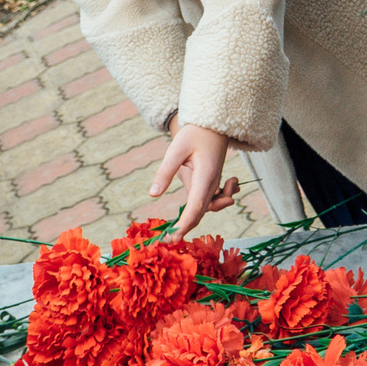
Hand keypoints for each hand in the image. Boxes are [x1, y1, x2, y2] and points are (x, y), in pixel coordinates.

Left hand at [150, 120, 238, 238]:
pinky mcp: (210, 183)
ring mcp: (213, 184)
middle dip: (185, 228)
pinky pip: (207, 203)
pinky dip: (199, 210)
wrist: (213, 125)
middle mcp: (212, 183)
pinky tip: (182, 215)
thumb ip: (165, 172)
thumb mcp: (176, 149)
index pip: (197, 206)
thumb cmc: (195, 133)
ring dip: (193, 219)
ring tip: (175, 226)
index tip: (172, 237)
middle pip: (201, 212)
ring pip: (206, 209)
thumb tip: (153, 194)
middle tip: (167, 240)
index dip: (185, 224)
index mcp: (205, 176)